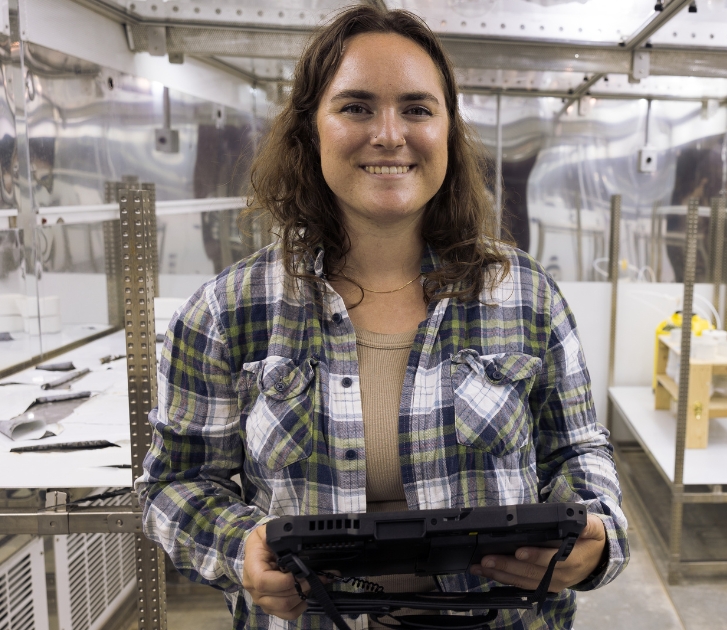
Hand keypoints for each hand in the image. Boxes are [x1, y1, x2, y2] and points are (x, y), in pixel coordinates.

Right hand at [242, 524, 308, 619]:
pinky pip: (287, 614)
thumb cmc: (262, 542)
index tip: (299, 572)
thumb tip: (293, 537)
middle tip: (315, 575)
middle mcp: (253, 587)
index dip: (284, 581)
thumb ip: (277, 535)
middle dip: (301, 586)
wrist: (256, 551)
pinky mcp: (270, 606)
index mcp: (252, 568)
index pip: (264, 582)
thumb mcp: (266, 532)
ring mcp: (261, 599)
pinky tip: (304, 593)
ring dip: (302, 595)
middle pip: (279, 598)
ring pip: (285, 607)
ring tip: (313, 582)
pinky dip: (300, 606)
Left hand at [470, 514, 607, 591]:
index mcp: (573, 560)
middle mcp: (561, 576)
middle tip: (487, 559)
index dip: (536, 556)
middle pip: (532, 573)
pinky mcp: (543, 587)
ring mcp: (551, 584)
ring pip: (523, 581)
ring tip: (480, 567)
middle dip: (507, 566)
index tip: (518, 551)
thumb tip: (578, 520)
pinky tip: (488, 573)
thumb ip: (587, 524)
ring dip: (500, 574)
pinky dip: (504, 579)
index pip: (552, 560)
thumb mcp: (593, 528)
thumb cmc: (590, 540)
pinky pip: (522, 585)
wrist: (597, 560)